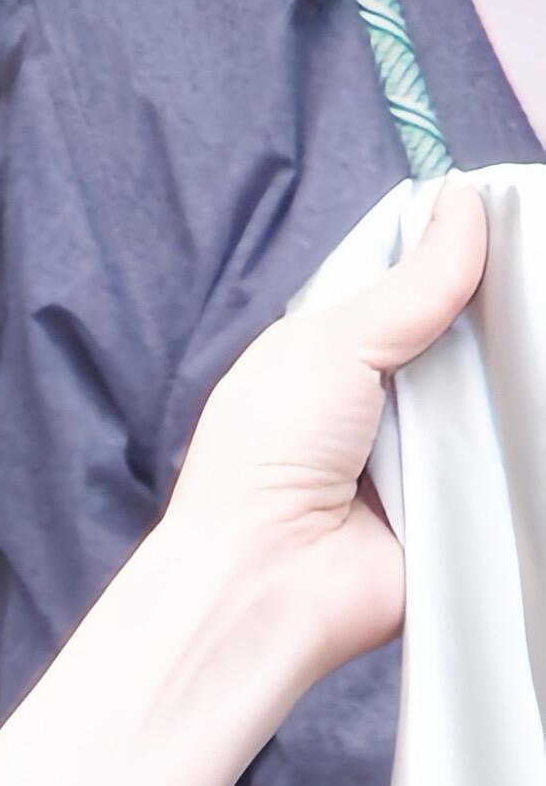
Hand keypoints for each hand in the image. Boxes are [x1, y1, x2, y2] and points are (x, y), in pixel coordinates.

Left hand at [160, 176, 487, 687]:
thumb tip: (463, 203)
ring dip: (514, 376)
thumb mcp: (329, 345)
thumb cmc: (266, 460)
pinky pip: (505, 461)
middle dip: (499, 315)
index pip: (410, 288)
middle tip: (540, 278)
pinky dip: (521, 439)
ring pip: (492, 395)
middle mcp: (379, 401)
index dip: (457, 257)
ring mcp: (421, 454)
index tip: (511, 221)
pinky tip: (537, 410)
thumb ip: (407, 284)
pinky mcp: (455, 505)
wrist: (269, 583)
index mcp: (332, 353)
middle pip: (462, 338)